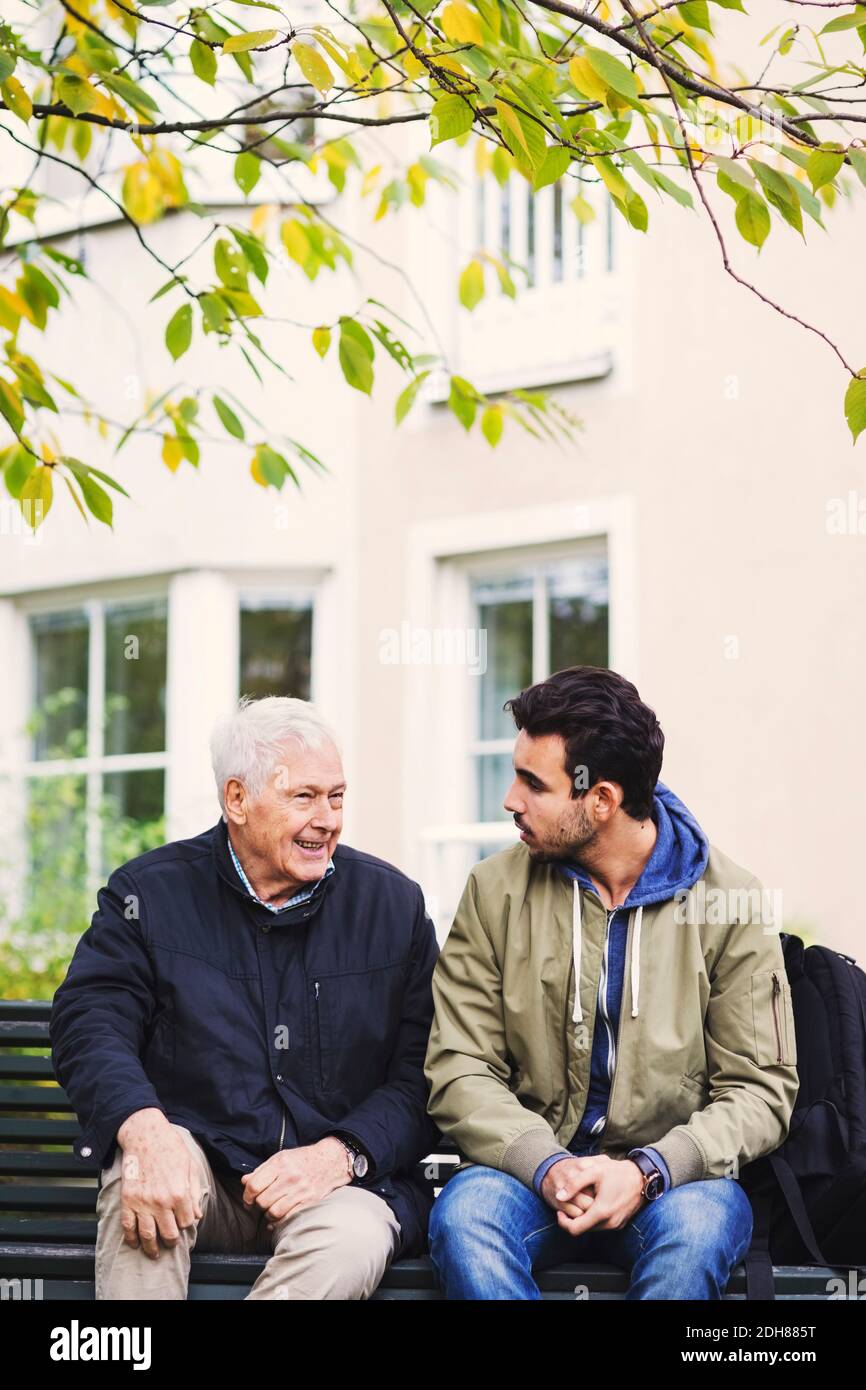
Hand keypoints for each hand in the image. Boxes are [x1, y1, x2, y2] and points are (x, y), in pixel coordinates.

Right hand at [115, 1109, 203, 1259]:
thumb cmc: (170, 1147)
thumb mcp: (189, 1166)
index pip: (186, 1222)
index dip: (186, 1224)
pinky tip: (135, 1244)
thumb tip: (197, 1215)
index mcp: (179, 1193)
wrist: (145, 1135)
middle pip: (168, 1234)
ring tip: (154, 1252)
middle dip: (171, 1241)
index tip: (183, 1222)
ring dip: (152, 1248)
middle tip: (170, 1243)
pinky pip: (128, 1226)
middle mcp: (161, 1201)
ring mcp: (143, 1202)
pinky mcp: (128, 1200)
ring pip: (148, 1235)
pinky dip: (131, 1238)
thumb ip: (193, 1192)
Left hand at [241, 1137, 349, 1227]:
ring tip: (269, 1211)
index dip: (247, 1196)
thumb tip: (244, 1181)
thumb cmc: (303, 1159)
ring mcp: (301, 1191)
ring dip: (268, 1215)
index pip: (254, 1185)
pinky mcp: (309, 1202)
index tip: (248, 1199)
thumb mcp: (281, 1158)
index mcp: (280, 1163)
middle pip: (263, 1201)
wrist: (330, 1161)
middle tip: (259, 1204)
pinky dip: (279, 1222)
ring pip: (273, 1212)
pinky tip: (277, 1219)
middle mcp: (290, 1177)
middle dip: (258, 1205)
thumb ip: (262, 1170)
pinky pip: (288, 1218)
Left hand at [544, 1154, 644, 1236]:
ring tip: (582, 1200)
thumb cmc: (618, 1172)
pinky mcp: (620, 1224)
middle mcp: (610, 1223)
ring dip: (584, 1217)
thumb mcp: (594, 1171)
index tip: (559, 1211)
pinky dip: (595, 1217)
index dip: (563, 1222)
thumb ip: (574, 1184)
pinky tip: (594, 1202)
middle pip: (583, 1229)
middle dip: (573, 1218)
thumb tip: (558, 1196)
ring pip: (592, 1227)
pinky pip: (602, 1225)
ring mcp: (616, 1225)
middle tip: (569, 1202)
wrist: (642, 1178)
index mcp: (601, 1212)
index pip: (575, 1229)